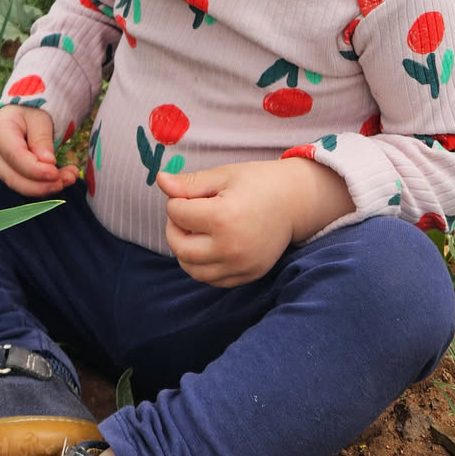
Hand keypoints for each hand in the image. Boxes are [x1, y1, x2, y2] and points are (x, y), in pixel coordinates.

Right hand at [0, 105, 78, 197]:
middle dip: (41, 185)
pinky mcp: (11, 176)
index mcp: (0, 132)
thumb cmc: (27, 115)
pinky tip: (64, 179)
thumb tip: (49, 163)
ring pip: (20, 186)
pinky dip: (46, 186)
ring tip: (70, 178)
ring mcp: (1, 168)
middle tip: (67, 179)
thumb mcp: (38, 118)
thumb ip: (42, 139)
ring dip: (47, 187)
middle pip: (14, 178)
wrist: (16, 118)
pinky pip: (27, 186)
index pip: (15, 156)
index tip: (55, 173)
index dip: (35, 169)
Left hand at [157, 158, 352, 286]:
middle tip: (185, 214)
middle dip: (174, 229)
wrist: (295, 202)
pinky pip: (212, 280)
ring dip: (185, 251)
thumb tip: (159, 180)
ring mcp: (240, 266)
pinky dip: (203, 266)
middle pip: (180, 248)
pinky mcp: (247, 276)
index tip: (188, 194)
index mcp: (223, 217)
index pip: (177, 214)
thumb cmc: (258, 183)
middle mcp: (230, 247)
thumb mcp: (224, 175)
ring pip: (193, 270)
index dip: (176, 200)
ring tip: (196, 231)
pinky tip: (210, 246)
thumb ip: (190, 182)